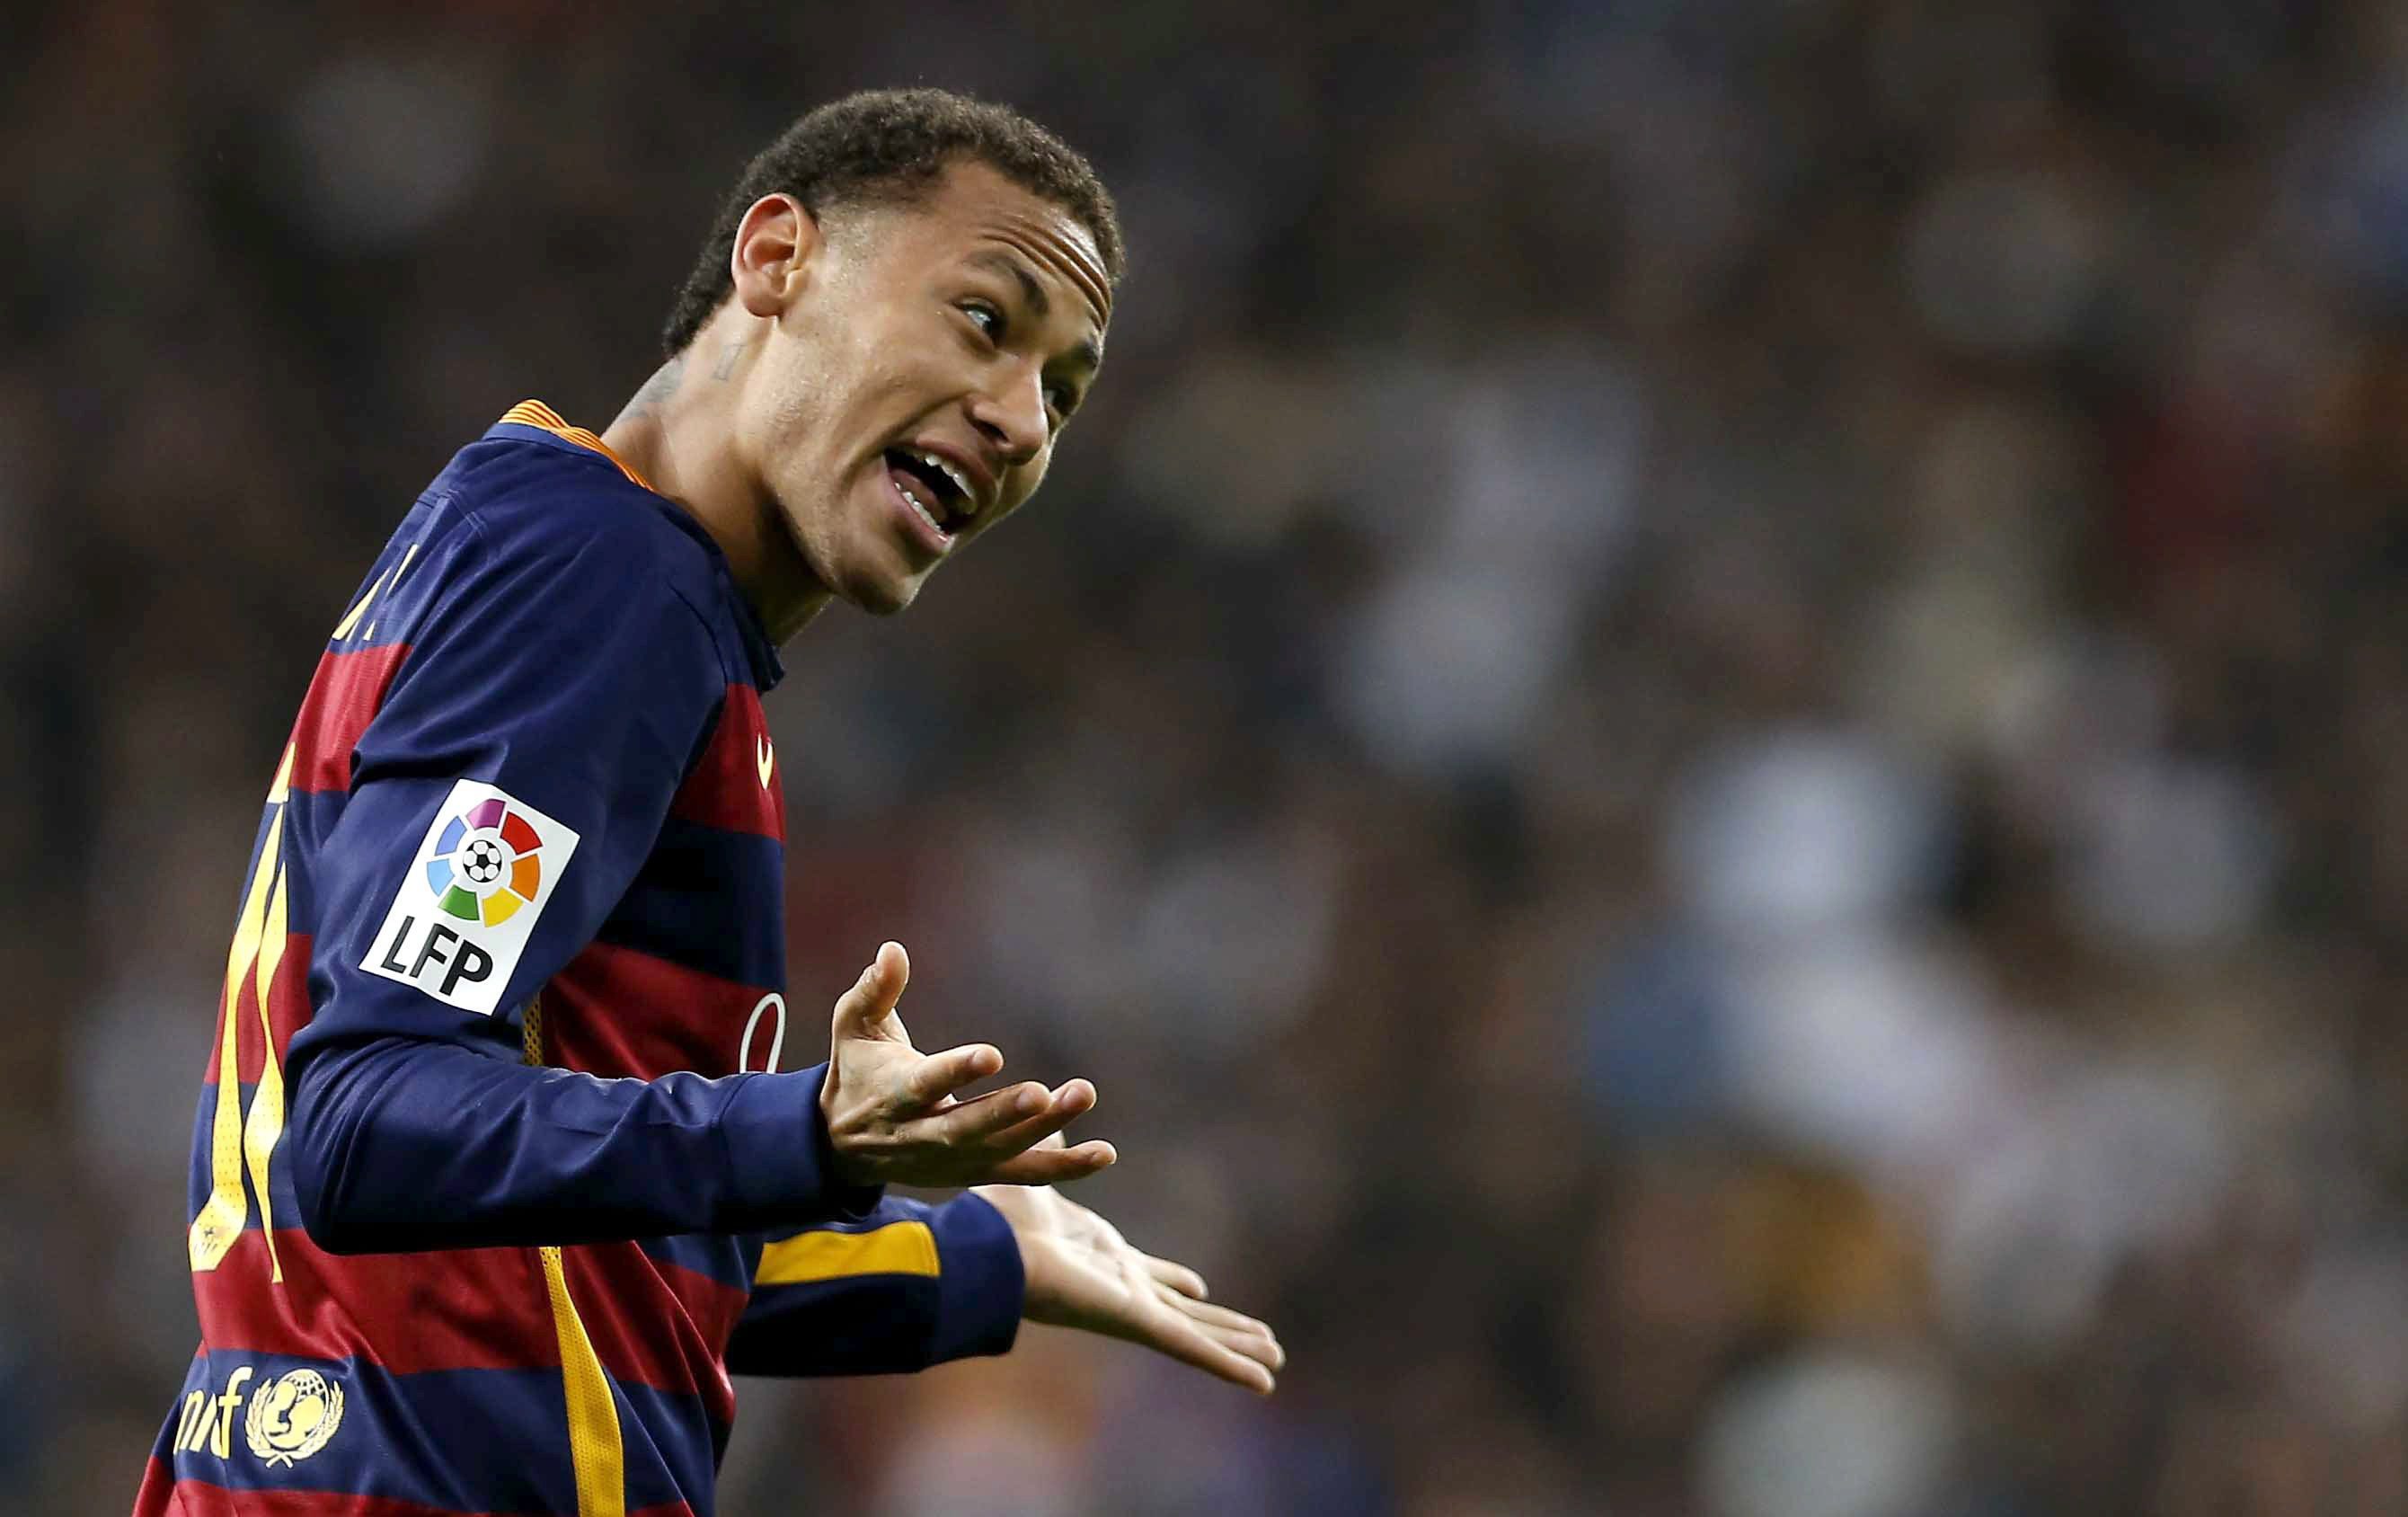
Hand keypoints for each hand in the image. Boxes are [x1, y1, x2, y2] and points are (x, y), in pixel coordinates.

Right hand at [817, 942, 1116, 1188]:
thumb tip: (893, 949)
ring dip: (1046, 1128)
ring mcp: (954, 1160)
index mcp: (896, 1094)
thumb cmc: (856, 1072)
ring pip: (1003, 1150)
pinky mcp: (978, 1172)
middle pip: (968, 1128)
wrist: (842, 1147)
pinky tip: (1105, 1153)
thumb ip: (874, 991)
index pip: (927, 1085)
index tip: (992, 1056)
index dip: (957, 1072)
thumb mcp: (853, 1028)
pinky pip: (1025, 1173)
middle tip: (1043, 1092)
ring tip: (1083, 1094)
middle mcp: (925, 1133)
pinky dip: (1065, 1166)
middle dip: (1006, 1112)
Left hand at [975, 1177, 1284, 1394]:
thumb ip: (1057, 1149)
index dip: (1175, 1280)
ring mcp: (1132, 1310)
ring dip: (1238, 1346)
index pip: (1149, 1274)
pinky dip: (1231, 1366)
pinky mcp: (1137, 1324)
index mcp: (1100, 1257)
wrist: (989, 1247)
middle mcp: (1121, 1288)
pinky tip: (1264, 1380)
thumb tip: (1057, 1113)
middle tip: (1258, 1335)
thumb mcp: (1040, 1173)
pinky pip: (1193, 1349)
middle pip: (1183, 1311)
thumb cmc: (1000, 1215)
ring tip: (1276, 1359)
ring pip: (1198, 1334)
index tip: (1197, 1287)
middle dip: (1221, 1322)